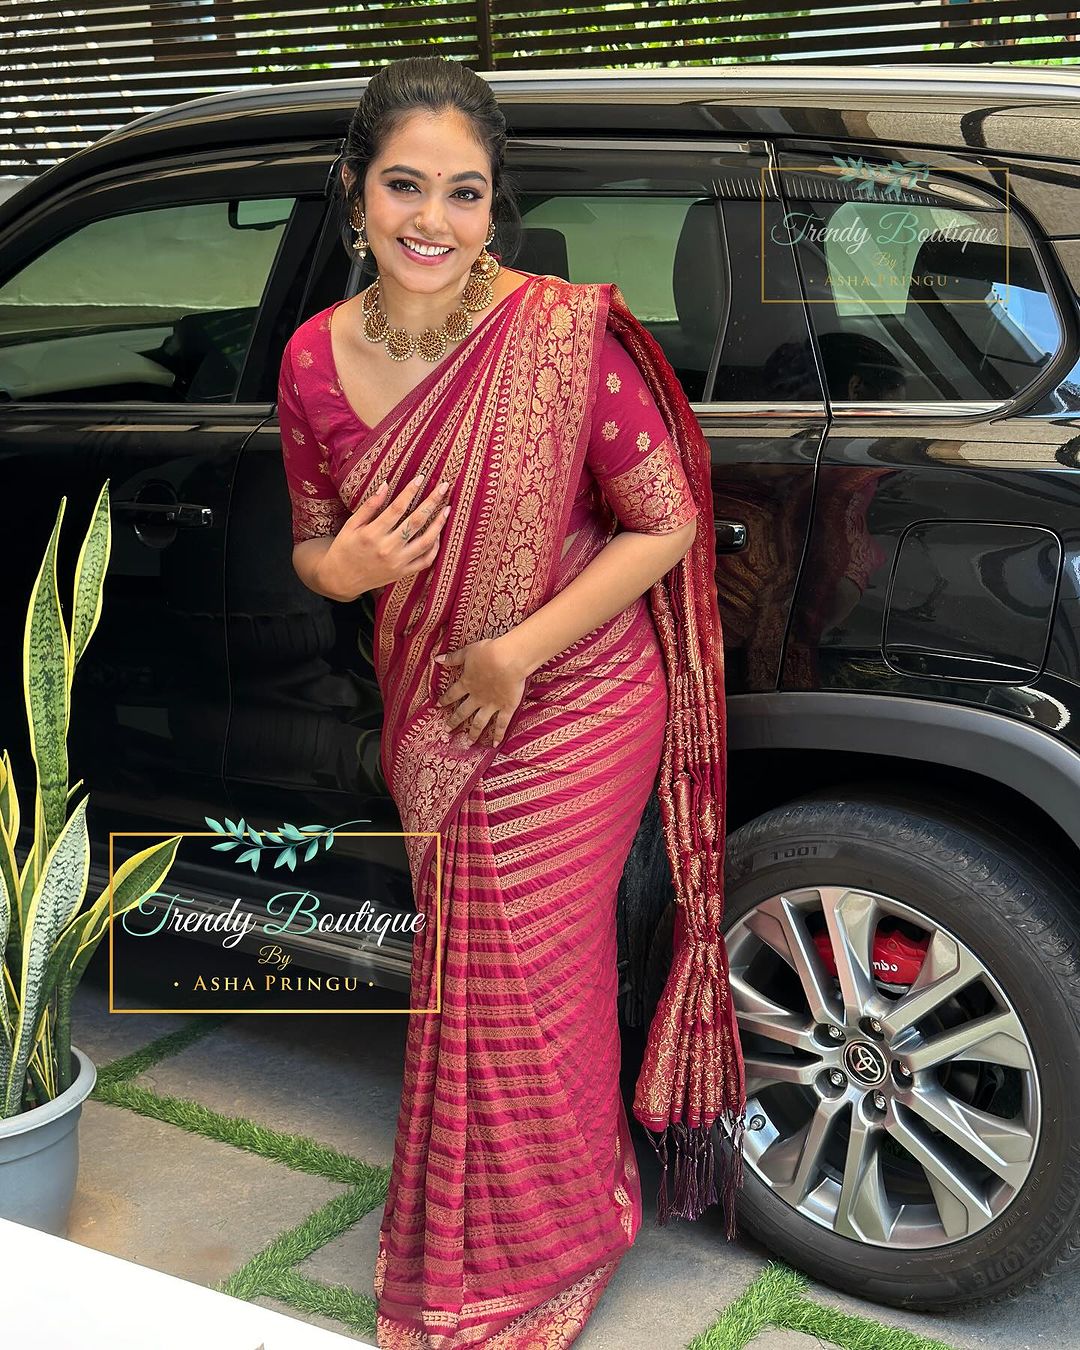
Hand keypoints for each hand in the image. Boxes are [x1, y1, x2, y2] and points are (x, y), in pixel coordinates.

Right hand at [317, 473, 450, 599]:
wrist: (340, 579)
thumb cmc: (344, 548)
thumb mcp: (351, 525)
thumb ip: (369, 506)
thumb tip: (385, 485)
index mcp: (372, 534)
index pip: (397, 508)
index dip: (410, 491)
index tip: (421, 477)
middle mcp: (387, 548)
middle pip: (416, 521)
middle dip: (432, 502)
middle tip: (443, 487)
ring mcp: (397, 563)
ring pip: (426, 542)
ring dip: (439, 524)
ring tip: (447, 509)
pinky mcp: (402, 573)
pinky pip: (425, 561)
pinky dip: (434, 548)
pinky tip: (438, 535)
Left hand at [434, 636, 527, 746]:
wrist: (507, 660)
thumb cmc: (488, 653)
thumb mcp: (468, 652)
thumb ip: (453, 658)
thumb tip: (437, 659)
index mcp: (467, 683)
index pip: (452, 694)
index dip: (445, 699)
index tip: (438, 705)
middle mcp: (476, 697)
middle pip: (463, 712)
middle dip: (454, 721)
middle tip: (447, 730)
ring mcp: (491, 705)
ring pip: (479, 722)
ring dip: (473, 733)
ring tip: (468, 743)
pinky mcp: (506, 708)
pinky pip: (501, 724)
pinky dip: (498, 735)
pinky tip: (495, 745)